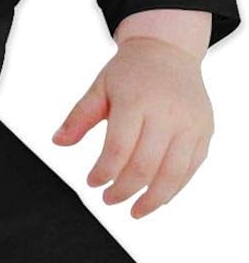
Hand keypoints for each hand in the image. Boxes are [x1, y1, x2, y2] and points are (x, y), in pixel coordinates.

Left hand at [52, 35, 213, 218]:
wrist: (168, 51)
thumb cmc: (129, 72)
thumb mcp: (99, 87)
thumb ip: (79, 117)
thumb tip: (57, 142)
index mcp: (136, 101)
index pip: (118, 149)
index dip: (104, 172)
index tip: (92, 183)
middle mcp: (167, 114)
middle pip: (145, 166)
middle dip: (124, 190)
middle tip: (108, 200)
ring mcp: (190, 124)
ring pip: (173, 174)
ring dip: (153, 199)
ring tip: (135, 211)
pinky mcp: (205, 131)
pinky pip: (191, 168)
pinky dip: (175, 187)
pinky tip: (158, 197)